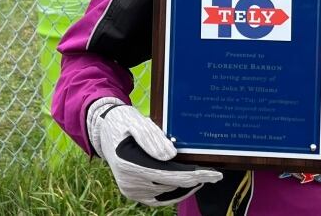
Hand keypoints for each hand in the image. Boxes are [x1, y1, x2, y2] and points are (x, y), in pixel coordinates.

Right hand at [87, 98, 221, 205]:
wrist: (105, 130)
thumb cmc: (123, 122)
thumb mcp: (137, 123)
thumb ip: (152, 138)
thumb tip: (171, 155)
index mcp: (130, 165)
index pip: (170, 174)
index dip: (194, 176)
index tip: (214, 174)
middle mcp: (129, 183)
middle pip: (171, 184)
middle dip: (194, 180)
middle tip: (215, 175)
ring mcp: (130, 190)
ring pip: (166, 192)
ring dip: (185, 185)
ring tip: (204, 177)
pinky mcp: (133, 193)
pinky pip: (159, 198)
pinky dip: (174, 193)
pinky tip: (187, 185)